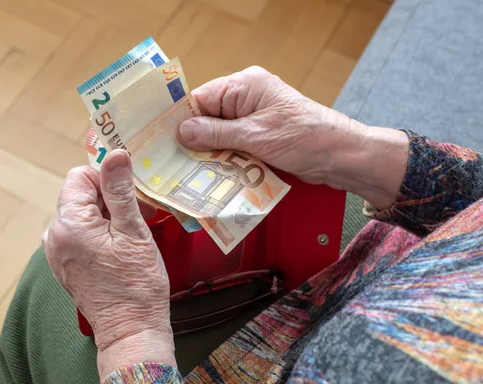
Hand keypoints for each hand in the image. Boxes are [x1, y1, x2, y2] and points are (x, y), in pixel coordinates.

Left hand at [42, 150, 175, 378]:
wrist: (130, 330)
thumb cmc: (136, 284)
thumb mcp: (133, 231)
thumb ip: (120, 190)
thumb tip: (116, 153)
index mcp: (68, 223)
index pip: (80, 176)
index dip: (107, 179)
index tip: (130, 198)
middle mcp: (54, 236)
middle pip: (78, 194)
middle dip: (108, 198)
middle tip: (136, 218)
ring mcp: (56, 252)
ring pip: (79, 214)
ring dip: (104, 216)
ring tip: (128, 236)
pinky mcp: (63, 265)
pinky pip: (77, 233)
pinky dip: (96, 232)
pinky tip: (117, 249)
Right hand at [179, 66, 408, 209]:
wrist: (341, 156)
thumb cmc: (304, 138)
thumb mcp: (255, 136)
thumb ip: (216, 134)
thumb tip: (182, 131)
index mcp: (245, 86)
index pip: (201, 98)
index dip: (182, 119)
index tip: (162, 141)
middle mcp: (246, 98)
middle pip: (207, 118)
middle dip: (194, 140)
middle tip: (172, 163)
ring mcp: (253, 118)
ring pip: (219, 135)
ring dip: (209, 154)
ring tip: (188, 174)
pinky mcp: (259, 137)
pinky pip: (233, 146)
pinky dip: (224, 160)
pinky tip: (212, 176)